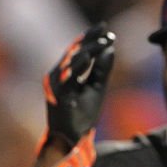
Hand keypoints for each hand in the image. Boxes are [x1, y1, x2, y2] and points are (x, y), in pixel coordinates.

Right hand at [44, 24, 114, 145]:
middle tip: (106, 31)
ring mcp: (56, 84)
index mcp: (66, 72)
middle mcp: (58, 75)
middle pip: (74, 51)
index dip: (90, 38)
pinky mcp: (57, 94)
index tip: (105, 27)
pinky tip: (89, 55)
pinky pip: (68, 77)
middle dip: (91, 40)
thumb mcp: (96, 88)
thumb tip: (110, 48)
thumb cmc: (83, 113)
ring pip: (71, 60)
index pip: (78, 50)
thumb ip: (102, 69)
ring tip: (103, 40)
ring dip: (88, 49)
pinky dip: (78, 65)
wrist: (72, 138)